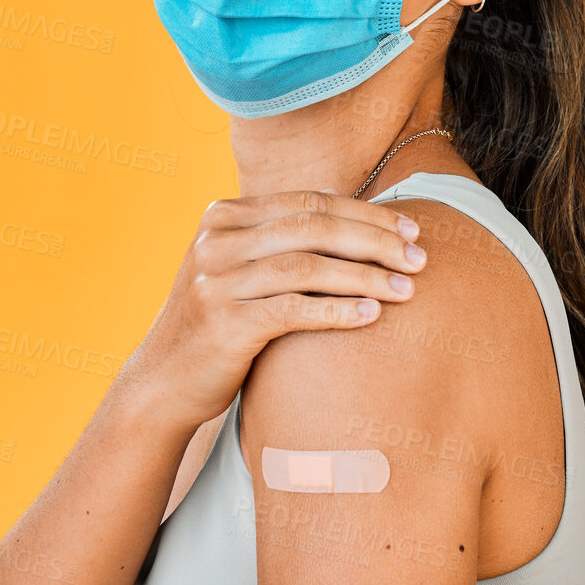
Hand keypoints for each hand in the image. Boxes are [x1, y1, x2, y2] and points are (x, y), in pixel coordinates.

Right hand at [120, 189, 426, 434]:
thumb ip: (279, 239)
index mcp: (223, 216)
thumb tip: (345, 206)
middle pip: (313, 227)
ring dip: (367, 276)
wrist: (162, 382)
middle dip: (375, 240)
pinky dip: (338, 310)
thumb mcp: (239, 267)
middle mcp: (217, 241)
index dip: (365, 213)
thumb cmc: (218, 323)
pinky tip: (373, 314)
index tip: (410, 231)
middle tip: (421, 259)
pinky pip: (295, 310)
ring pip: (308, 266)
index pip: (309, 202)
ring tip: (409, 289)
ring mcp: (217, 281)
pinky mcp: (225, 324)